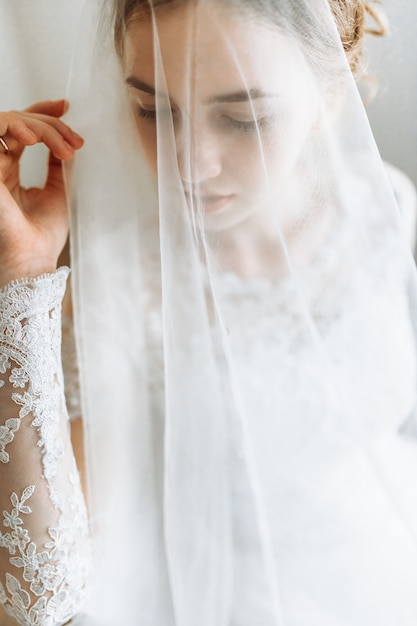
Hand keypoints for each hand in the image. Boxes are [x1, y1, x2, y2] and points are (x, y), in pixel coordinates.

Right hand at [0, 100, 83, 286]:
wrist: (33, 258)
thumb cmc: (43, 235)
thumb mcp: (57, 192)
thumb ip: (59, 166)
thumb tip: (68, 143)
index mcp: (10, 169)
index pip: (21, 129)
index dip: (42, 111)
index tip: (66, 106)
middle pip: (18, 121)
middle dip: (51, 123)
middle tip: (75, 142)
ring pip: (9, 120)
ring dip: (40, 126)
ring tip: (62, 145)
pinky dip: (16, 125)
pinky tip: (36, 138)